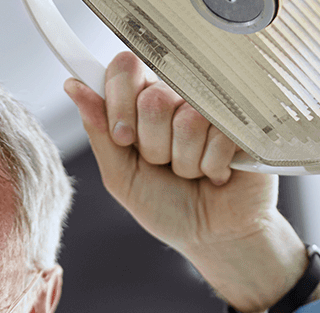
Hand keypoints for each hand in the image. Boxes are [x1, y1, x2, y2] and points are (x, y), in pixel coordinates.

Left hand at [64, 52, 314, 312]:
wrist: (212, 237)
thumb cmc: (168, 207)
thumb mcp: (122, 176)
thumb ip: (100, 131)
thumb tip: (74, 86)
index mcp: (144, 102)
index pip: (125, 68)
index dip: (120, 102)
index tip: (123, 137)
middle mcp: (179, 96)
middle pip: (154, 98)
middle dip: (154, 146)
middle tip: (164, 165)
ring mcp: (214, 106)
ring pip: (188, 119)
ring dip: (185, 162)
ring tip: (193, 173)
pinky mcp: (244, 120)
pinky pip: (219, 133)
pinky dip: (212, 167)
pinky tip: (216, 175)